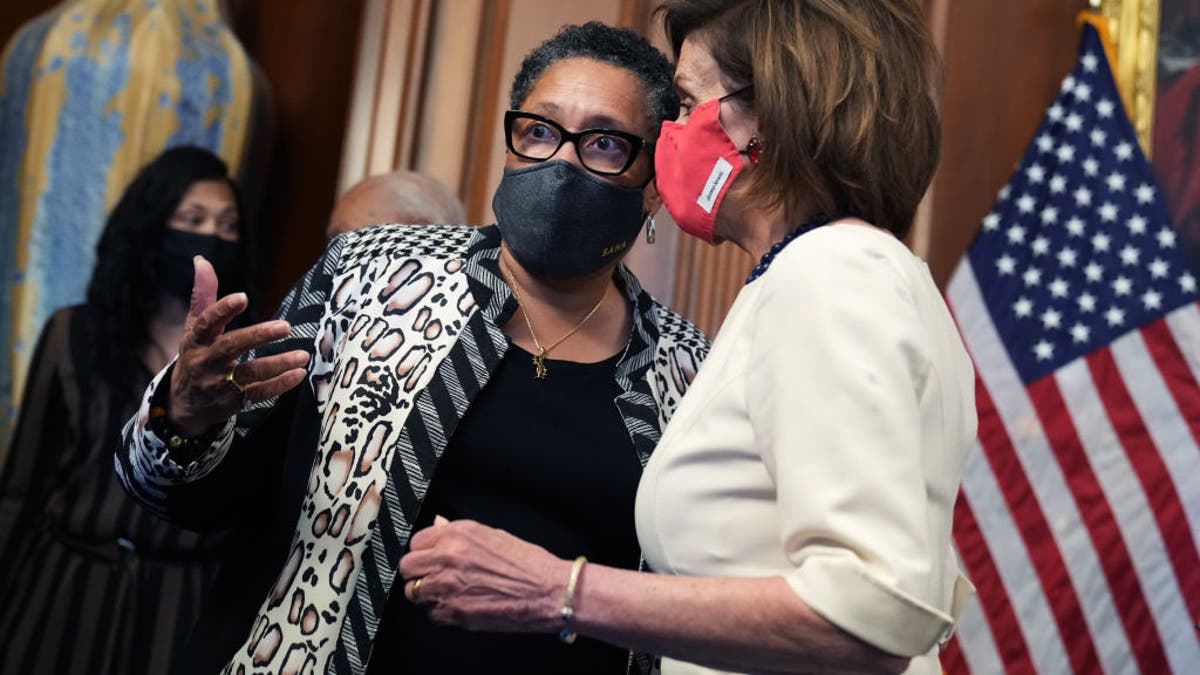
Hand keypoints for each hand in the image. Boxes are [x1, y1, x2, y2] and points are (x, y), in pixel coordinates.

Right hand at [169, 256, 309, 435]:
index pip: (206, 322)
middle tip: (286, 326)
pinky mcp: (233, 402)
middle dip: (258, 336)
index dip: (223, 309)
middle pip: (231, 347)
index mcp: (196, 340)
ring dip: (277, 364)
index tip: (243, 296)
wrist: (185, 404)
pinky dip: (280, 385)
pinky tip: (299, 374)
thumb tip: (202, 261)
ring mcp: (219, 384)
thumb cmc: (196, 355)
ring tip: (303, 355)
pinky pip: (258, 394)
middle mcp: (206, 362)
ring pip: (249, 374)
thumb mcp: (193, 327)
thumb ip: (203, 295)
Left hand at [398, 517, 571, 632]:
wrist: (548, 592)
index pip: (416, 541)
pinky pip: (430, 614)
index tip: (428, 555)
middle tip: (430, 575)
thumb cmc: (529, 564)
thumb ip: (459, 532)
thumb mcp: (494, 534)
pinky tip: (456, 605)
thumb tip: (439, 525)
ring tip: (442, 592)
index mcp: (458, 535)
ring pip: (413, 592)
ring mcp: (448, 588)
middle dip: (417, 571)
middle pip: (408, 566)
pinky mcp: (454, 613)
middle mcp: (448, 559)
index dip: (423, 550)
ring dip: (425, 592)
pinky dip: (439, 612)